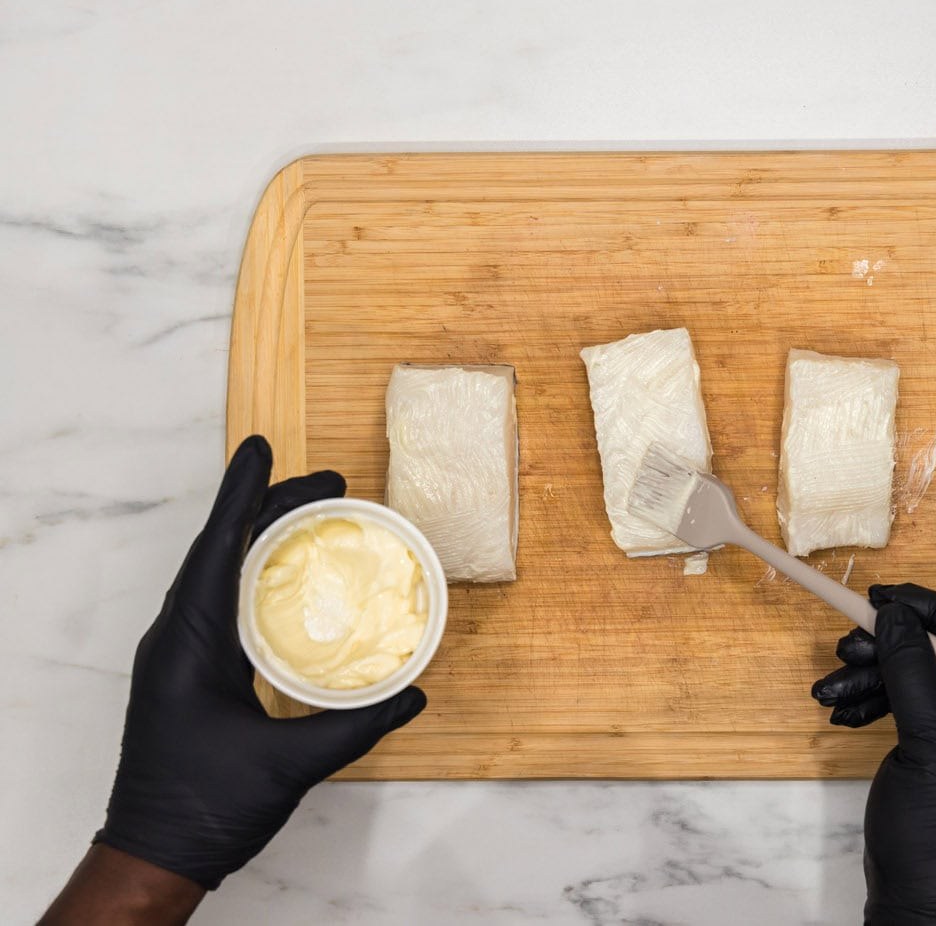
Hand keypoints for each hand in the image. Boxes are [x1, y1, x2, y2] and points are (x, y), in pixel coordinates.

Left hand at [92, 436, 426, 890]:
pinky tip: (293, 577)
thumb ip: (355, 725)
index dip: (241, 496)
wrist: (155, 854)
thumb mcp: (288, 765)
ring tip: (313, 512)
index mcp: (189, 644)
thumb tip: (413, 693)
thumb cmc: (205, 807)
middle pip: (222, 551)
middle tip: (327, 482)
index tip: (260, 448)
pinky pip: (226, 604)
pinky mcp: (193, 672)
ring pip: (222, 574)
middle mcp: (178, 638)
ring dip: (263, 537)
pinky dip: (259, 576)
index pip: (217, 551)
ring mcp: (182, 654)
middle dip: (269, 507)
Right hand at [812, 584, 935, 925]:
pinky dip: (872, 703)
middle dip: (892, 647)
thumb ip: (912, 672)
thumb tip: (896, 616)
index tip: (889, 596)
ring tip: (830, 687)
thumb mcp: (929, 742)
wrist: (920, 898)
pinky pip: (904, 706)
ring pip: (917, 679)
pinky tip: (842, 712)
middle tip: (848, 640)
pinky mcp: (935, 749)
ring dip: (871, 676)